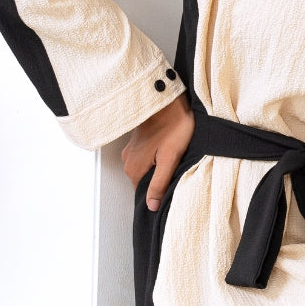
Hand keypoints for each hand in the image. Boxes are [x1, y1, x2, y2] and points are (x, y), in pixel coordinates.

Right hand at [120, 91, 195, 211]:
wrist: (168, 99)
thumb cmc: (173, 126)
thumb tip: (152, 206)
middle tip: (177, 170)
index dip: (159, 193)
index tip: (172, 186)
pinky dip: (156, 157)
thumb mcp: (170, 159)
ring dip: (159, 167)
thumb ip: (159, 184)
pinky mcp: (137, 141)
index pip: (144, 193)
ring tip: (174, 158)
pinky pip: (146, 157)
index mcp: (134, 169)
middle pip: (145, 181)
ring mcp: (131, 150)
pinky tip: (168, 149)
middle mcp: (128, 161)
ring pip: (146, 168)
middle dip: (159, 180)